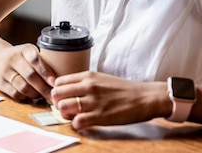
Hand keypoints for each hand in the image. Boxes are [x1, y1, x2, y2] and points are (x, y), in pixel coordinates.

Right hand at [0, 43, 54, 102]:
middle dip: (44, 88)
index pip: (35, 59)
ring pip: (23, 87)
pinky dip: (25, 97)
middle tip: (54, 97)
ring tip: (42, 96)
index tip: (54, 82)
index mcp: (24, 49)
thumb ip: (42, 63)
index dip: (46, 72)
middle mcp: (13, 58)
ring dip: (35, 94)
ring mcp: (5, 71)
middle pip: (30, 76)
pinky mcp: (0, 82)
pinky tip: (30, 96)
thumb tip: (60, 81)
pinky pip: (15, 94)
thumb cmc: (18, 57)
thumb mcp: (29, 53)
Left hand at [50, 71, 168, 129]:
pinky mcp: (100, 116)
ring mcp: (93, 101)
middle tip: (66, 108)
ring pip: (63, 107)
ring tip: (74, 116)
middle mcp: (88, 87)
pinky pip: (77, 122)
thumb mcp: (100, 78)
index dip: (58, 92)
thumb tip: (68, 91)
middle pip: (57, 94)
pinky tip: (84, 123)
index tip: (63, 98)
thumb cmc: (123, 89)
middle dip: (58, 103)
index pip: (59, 82)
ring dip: (66, 114)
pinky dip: (77, 125)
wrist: (144, 97)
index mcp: (87, 76)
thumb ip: (84, 83)